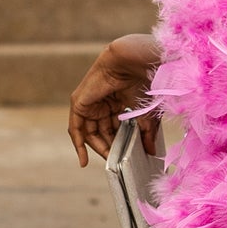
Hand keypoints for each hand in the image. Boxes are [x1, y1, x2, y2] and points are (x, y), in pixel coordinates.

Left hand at [69, 34, 162, 166]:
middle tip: (119, 163)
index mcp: (118, 103)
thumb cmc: (142, 83)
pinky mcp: (79, 103)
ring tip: (109, 161)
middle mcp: (103, 103)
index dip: (120, 145)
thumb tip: (151, 153)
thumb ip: (146, 134)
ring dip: (99, 148)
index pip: (116, 129)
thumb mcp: (146, 115)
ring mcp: (90, 103)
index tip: (127, 160)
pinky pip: (76, 129)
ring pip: (91, 133)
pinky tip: (84, 161)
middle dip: (111, 148)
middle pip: (103, 132)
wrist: (132, 64)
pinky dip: (78, 145)